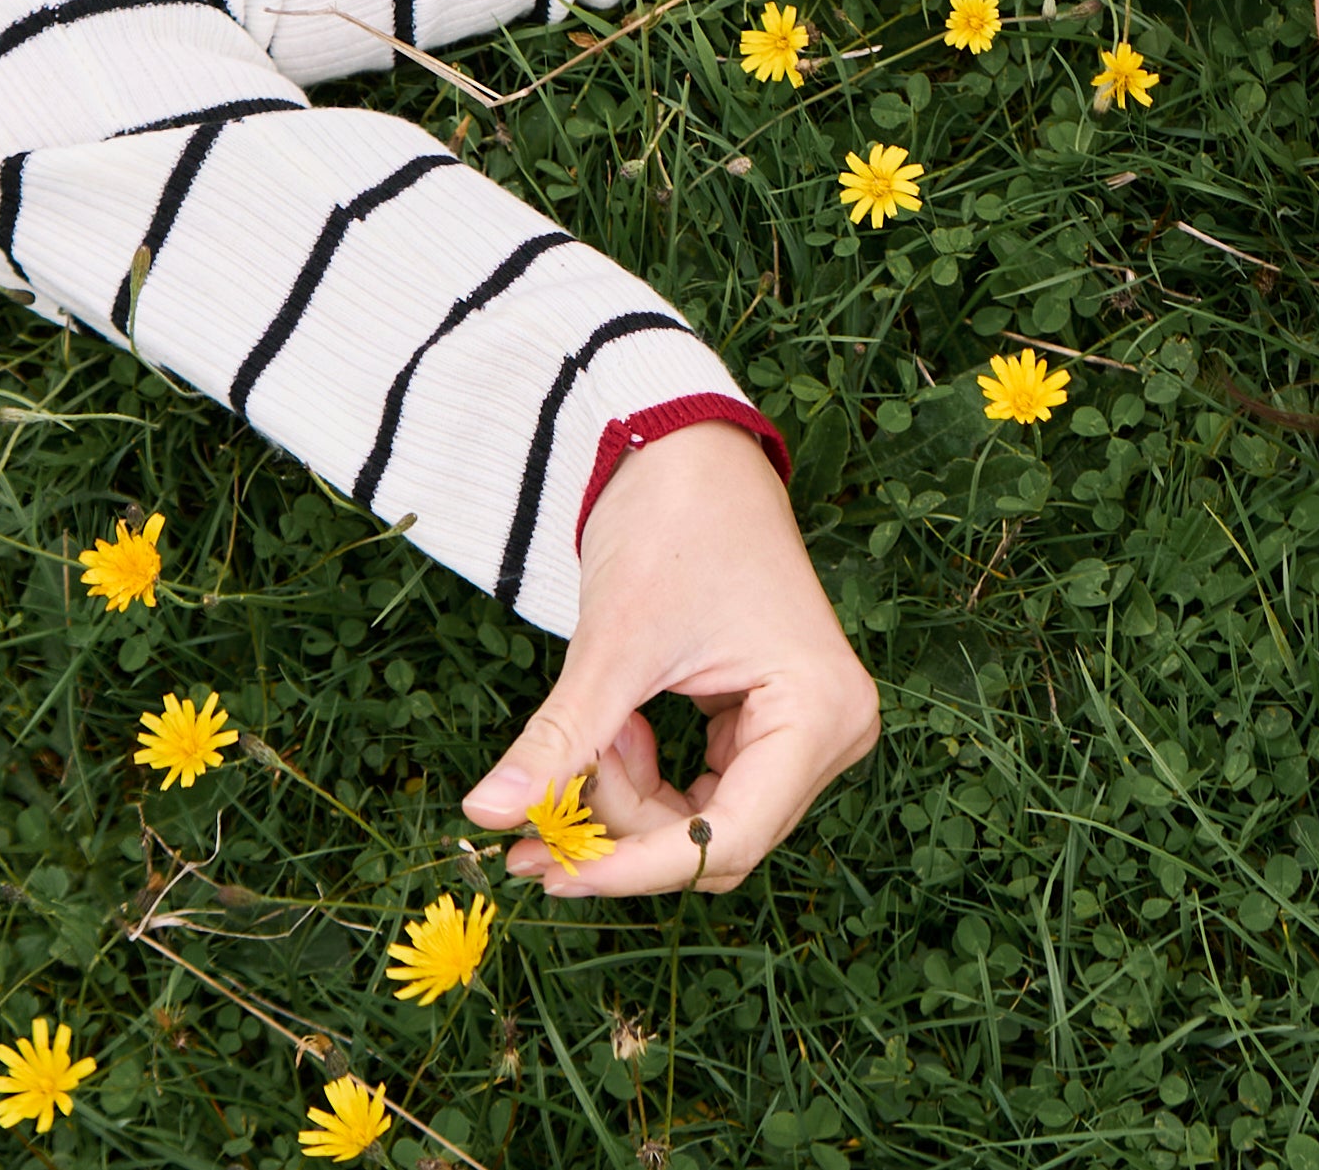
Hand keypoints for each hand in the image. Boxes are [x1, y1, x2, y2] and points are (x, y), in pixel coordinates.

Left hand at [460, 420, 877, 899]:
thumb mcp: (615, 640)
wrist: (686, 450)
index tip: (550, 867)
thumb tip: (485, 817)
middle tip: (550, 792)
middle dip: (624, 824)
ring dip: (630, 797)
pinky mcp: (775, 724)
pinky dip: (646, 777)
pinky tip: (620, 727)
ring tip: (592, 731)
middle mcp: (833, 730)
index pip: (726, 841)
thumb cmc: (671, 522)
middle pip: (715, 841)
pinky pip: (703, 795)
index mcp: (821, 710)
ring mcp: (807, 730)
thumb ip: (559, 739)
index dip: (633, 867)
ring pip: (702, 826)